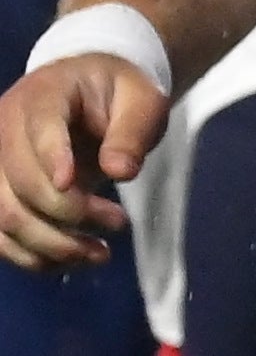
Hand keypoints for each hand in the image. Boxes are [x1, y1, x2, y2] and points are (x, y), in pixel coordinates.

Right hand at [0, 55, 168, 272]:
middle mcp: (5, 130)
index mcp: (43, 95)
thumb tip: (120, 172)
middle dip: (70, 212)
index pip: (39, 129)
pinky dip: (34, 256)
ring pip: (5, 217)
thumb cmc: (116, 96)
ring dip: (52, 244)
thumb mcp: (141, 101)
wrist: (87, 94)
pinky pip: (1, 237)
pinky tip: (72, 261)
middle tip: (118, 223)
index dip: (52, 160)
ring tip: (101, 254)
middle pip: (20, 183)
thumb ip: (132, 132)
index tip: (73, 185)